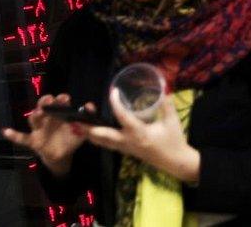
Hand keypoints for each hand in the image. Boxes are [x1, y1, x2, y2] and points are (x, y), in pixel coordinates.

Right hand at [1, 93, 90, 176]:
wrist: (63, 155)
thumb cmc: (71, 138)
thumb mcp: (82, 130)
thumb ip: (87, 119)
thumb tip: (90, 106)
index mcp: (60, 113)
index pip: (59, 102)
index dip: (61, 99)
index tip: (65, 98)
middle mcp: (48, 118)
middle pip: (44, 107)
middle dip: (46, 102)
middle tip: (49, 101)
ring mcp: (39, 128)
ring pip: (34, 119)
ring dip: (35, 115)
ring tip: (38, 112)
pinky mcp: (33, 140)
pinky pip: (22, 138)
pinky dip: (14, 135)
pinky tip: (6, 131)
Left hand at [83, 89, 200, 183]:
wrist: (175, 162)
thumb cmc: (174, 141)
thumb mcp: (172, 122)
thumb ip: (167, 104)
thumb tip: (164, 87)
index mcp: (139, 133)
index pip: (123, 117)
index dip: (116, 103)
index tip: (112, 91)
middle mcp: (128, 141)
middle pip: (103, 136)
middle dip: (89, 128)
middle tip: (75, 120)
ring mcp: (126, 148)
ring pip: (103, 142)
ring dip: (90, 134)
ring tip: (76, 125)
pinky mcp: (126, 150)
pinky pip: (108, 145)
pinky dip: (98, 138)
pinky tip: (92, 132)